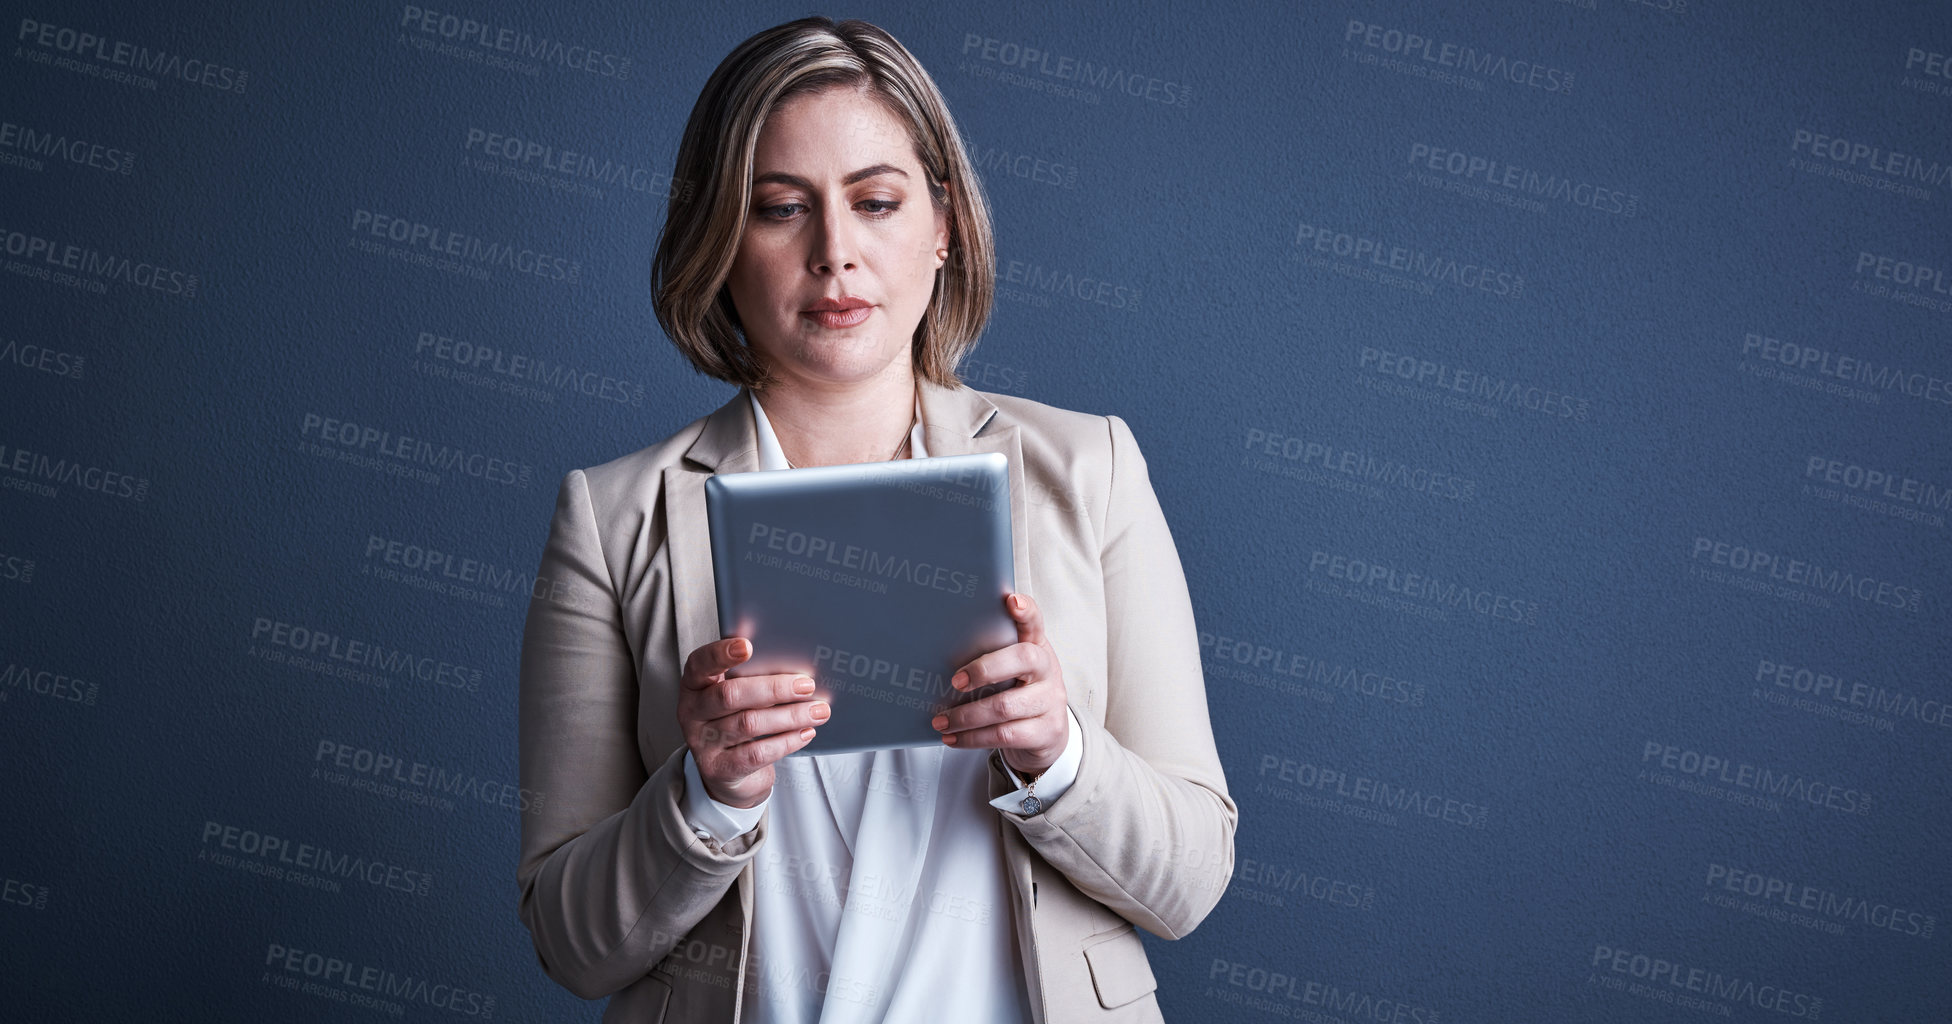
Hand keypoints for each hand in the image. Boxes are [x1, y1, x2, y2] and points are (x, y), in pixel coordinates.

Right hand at [678, 637, 825, 807]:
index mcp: (694, 685)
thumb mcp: (737, 697)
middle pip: (730, 695)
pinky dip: (786, 741)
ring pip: (748, 724)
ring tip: (818, 711)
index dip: (720, 654)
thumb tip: (795, 663)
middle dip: (774, 688)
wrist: (727, 773)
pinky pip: (756, 753)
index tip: (748, 645)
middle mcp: (691, 713)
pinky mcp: (719, 769)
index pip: (700, 664)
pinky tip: (806, 732)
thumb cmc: (736, 721)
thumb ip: (752, 677)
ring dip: (789, 716)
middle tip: (807, 685)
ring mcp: (702, 743)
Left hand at [933, 592, 1067, 775]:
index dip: (1026, 611)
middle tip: (954, 680)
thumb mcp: (1011, 670)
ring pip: (1006, 706)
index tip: (1011, 601)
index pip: (1034, 622)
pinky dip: (973, 738)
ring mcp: (1050, 701)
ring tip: (940, 721)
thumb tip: (933, 651)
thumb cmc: (1018, 693)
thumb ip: (989, 656)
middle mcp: (1048, 670)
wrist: (1047, 734)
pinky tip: (953, 738)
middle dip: (984, 669)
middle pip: (1023, 659)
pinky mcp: (1047, 731)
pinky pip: (1005, 735)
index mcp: (1036, 647)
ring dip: (967, 715)